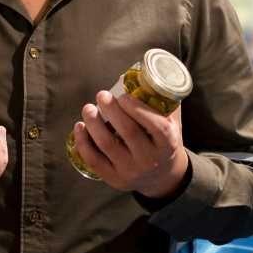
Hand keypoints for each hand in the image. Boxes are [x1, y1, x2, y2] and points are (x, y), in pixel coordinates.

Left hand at [71, 91, 188, 198]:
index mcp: (168, 143)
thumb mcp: (173, 124)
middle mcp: (150, 159)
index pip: (155, 125)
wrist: (163, 177)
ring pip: (107, 145)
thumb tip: (147, 73)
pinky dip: (83, 143)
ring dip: (94, 124)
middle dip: (111, 111)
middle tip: (101, 95)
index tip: (123, 95)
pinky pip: (94, 161)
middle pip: (128, 132)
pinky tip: (79, 127)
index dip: (137, 109)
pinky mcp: (115, 179)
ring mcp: (131, 171)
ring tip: (88, 108)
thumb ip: (164, 102)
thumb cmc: (165, 142)